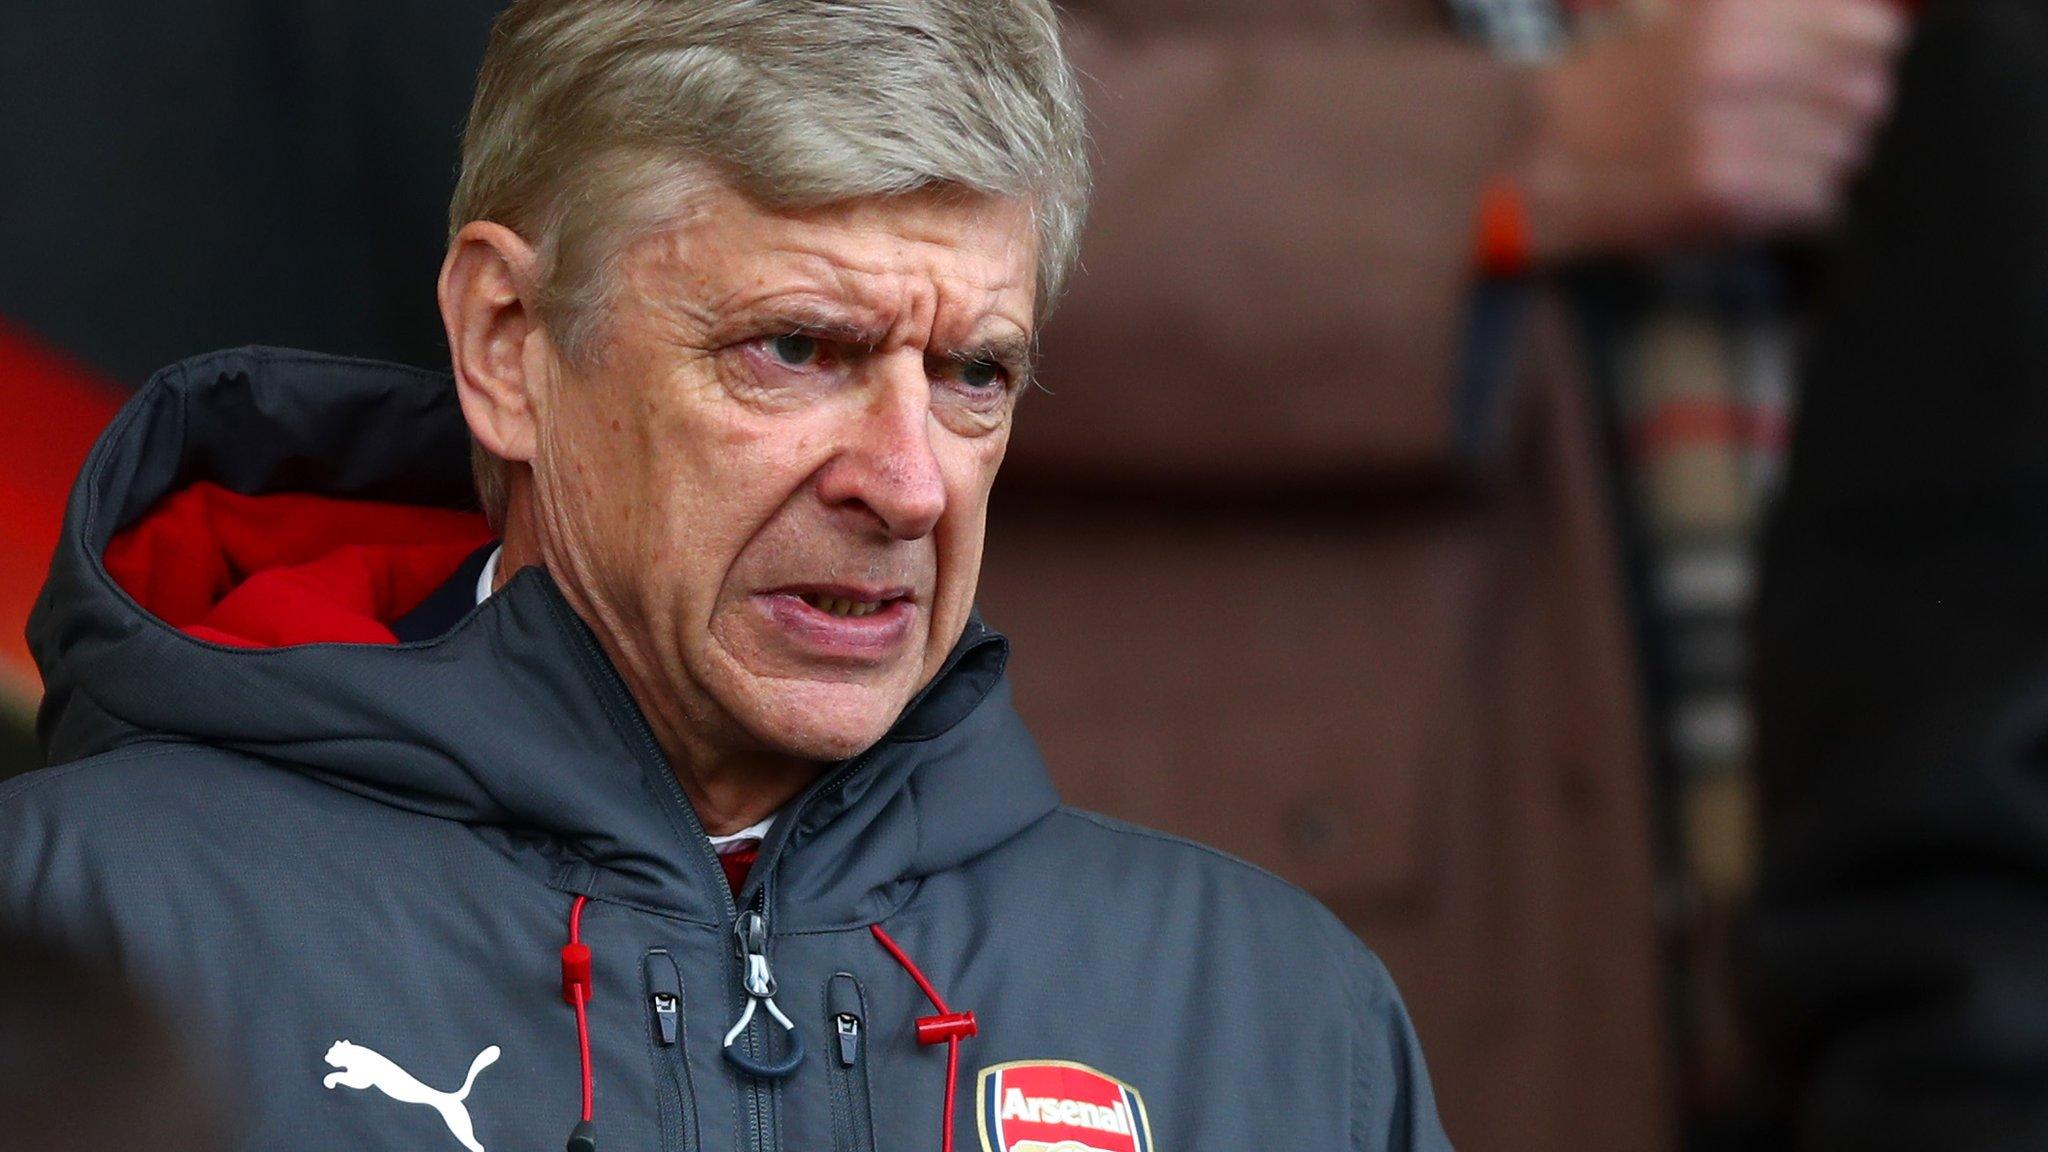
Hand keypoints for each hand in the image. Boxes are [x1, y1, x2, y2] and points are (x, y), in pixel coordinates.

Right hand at [1516, 0, 1908, 259]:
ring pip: (1845, 153)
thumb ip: (1776, 14)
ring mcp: (1734, 133)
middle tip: (1795, 122)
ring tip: (1763, 157)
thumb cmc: (1617, 84)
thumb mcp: (1689, 15)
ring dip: (1815, 161)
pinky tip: (1749, 191)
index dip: (1863, 52)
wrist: (1537, 156)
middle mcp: (1740, 65)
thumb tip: (1876, 23)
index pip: (1874, 30)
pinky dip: (1793, 204)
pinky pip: (1816, 201)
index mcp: (1735, 12)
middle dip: (1842, 113)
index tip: (1838, 67)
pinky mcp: (1727, 194)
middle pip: (1868, 96)